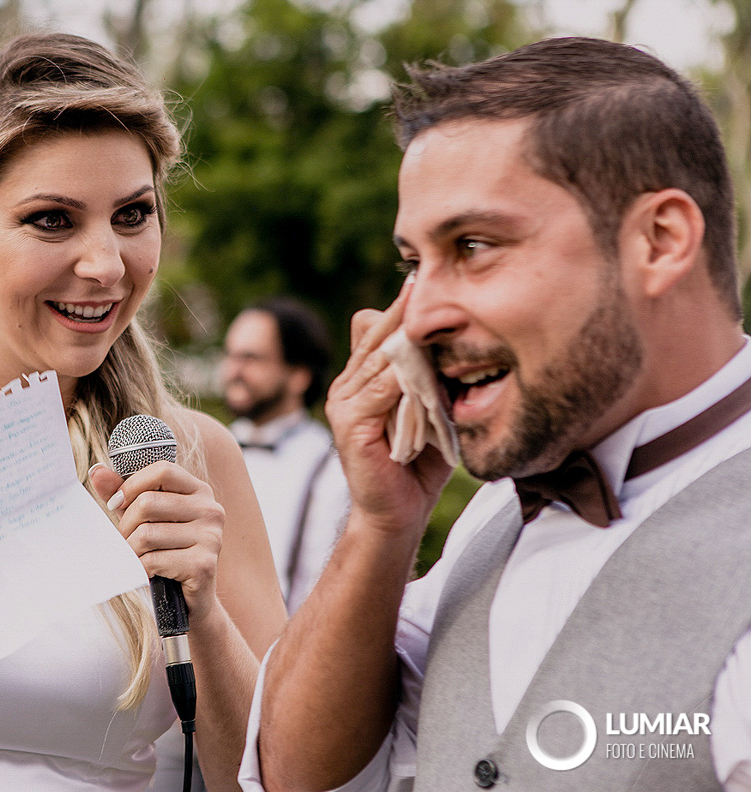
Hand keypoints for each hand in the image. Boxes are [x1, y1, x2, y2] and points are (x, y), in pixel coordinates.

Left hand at [89, 462, 223, 624]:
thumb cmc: (164, 552)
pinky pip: (153, 560)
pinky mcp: (203, 565)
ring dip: (131, 550)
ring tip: (136, 558)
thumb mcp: (143, 517)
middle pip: (149, 502)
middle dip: (126, 525)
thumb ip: (123, 493)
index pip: (163, 470)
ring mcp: (211, 538)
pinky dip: (140, 569)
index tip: (117, 503)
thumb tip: (96, 471)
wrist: (190, 600)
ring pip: (146, 534)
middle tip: (126, 541)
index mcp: (199, 492)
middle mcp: (211, 511)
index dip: (132, 485)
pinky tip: (146, 573)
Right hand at [327, 282, 451, 536]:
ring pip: (380, 359)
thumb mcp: (427, 411)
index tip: (424, 277)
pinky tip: (426, 359)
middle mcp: (345, 386)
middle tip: (429, 276)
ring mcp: (342, 404)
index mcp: (359, 380)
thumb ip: (427, 377)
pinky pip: (381, 389)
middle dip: (404, 310)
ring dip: (409, 339)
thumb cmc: (418, 465)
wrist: (395, 515)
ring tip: (436, 311)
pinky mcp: (349, 423)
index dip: (399, 307)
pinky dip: (405, 374)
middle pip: (376, 336)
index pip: (377, 330)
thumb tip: (449, 343)